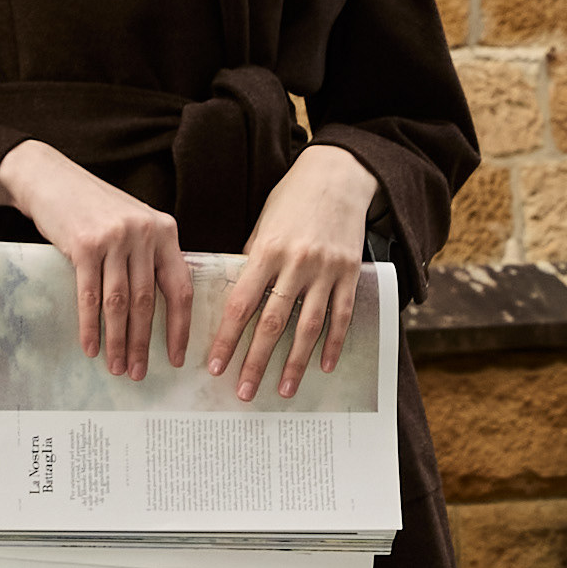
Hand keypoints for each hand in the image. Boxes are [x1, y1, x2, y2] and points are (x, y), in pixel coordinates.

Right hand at [0, 139, 189, 381]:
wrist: (51, 178)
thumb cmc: (94, 207)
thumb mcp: (134, 222)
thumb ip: (150, 255)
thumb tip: (159, 308)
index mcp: (164, 230)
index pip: (180, 287)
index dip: (179, 327)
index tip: (176, 357)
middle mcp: (144, 233)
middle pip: (147, 301)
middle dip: (143, 343)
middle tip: (139, 373)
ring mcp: (114, 238)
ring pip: (119, 303)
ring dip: (118, 341)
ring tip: (117, 368)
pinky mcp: (85, 245)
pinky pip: (90, 296)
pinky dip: (90, 327)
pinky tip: (91, 347)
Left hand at [207, 137, 374, 404]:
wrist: (338, 175)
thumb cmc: (292, 199)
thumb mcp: (263, 224)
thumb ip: (253, 262)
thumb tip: (240, 302)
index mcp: (266, 250)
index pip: (241, 304)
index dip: (227, 339)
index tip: (215, 367)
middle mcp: (296, 262)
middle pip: (273, 323)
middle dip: (256, 362)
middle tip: (243, 392)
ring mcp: (326, 269)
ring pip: (308, 326)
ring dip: (294, 363)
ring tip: (283, 390)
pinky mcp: (351, 272)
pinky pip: (342, 315)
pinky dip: (334, 344)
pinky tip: (324, 366)